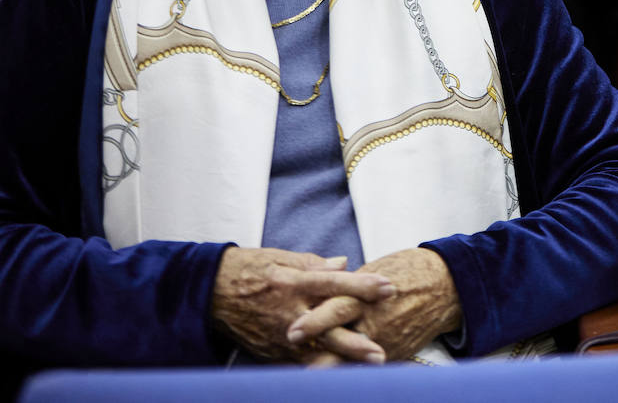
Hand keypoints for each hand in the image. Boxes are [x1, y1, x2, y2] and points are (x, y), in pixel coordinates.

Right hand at [211, 247, 394, 363]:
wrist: (210, 291)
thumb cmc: (250, 269)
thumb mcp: (282, 259)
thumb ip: (315, 264)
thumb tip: (345, 264)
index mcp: (293, 282)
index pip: (333, 283)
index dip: (362, 285)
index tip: (389, 287)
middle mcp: (288, 311)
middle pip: (327, 327)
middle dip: (354, 342)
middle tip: (380, 352)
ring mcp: (279, 335)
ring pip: (316, 352)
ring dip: (342, 361)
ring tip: (368, 368)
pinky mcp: (270, 351)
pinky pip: (298, 363)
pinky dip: (320, 369)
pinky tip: (341, 377)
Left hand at [287, 248, 461, 363]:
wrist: (449, 287)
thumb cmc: (410, 272)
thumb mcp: (378, 271)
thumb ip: (348, 286)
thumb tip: (320, 291)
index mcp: (370, 295)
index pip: (338, 309)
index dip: (315, 321)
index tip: (292, 331)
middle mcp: (376, 320)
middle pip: (341, 338)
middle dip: (317, 349)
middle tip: (294, 359)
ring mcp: (385, 340)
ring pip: (352, 358)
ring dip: (329, 366)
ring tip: (308, 374)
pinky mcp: (393, 353)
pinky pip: (366, 366)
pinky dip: (348, 370)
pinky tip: (329, 375)